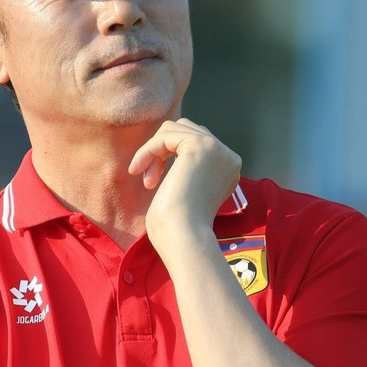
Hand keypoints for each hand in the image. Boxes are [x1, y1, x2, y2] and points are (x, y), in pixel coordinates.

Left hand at [127, 119, 240, 244]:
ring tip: (147, 178)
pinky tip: (139, 170)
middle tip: (149, 180)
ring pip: (174, 129)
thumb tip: (169, 145)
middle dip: (161, 151)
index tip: (153, 182)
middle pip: (186, 130)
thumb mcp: (185, 190)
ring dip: (153, 151)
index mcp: (227, 168)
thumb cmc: (177, 226)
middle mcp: (228, 156)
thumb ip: (185, 167)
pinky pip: (165, 135)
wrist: (184, 237)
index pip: (195, 143)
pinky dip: (148, 150)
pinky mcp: (200, 146)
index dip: (168, 157)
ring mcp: (217, 149)